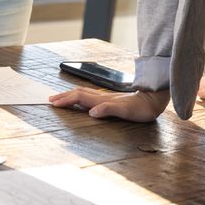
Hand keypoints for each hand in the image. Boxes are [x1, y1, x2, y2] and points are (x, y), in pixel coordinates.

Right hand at [49, 86, 168, 121]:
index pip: (79, 98)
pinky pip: (89, 95)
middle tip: (50, 99)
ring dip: (70, 94)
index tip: (54, 104)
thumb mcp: (125, 111)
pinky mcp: (110, 98)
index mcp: (102, 100)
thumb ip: (108, 109)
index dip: (66, 100)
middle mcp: (102, 96)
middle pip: (78, 93)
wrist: (153, 99)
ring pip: (83, 92)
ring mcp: (105, 96)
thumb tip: (91, 112)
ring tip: (60, 97)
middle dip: (63, 96)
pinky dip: (79, 96)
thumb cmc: (140, 109)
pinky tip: (80, 98)